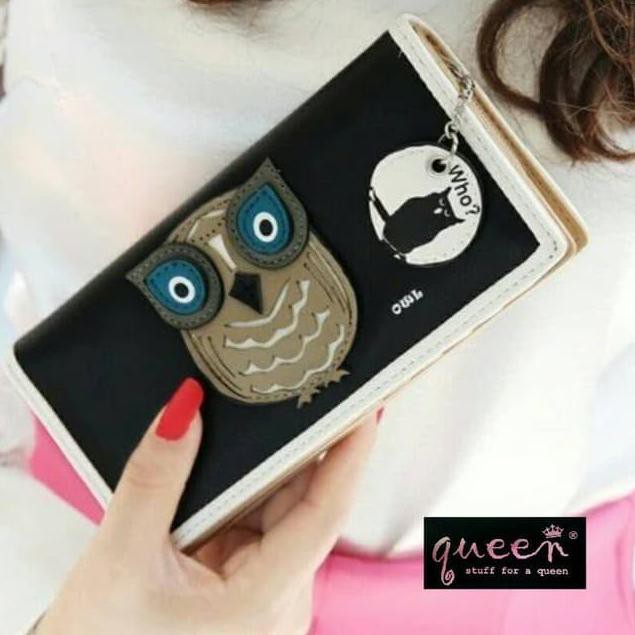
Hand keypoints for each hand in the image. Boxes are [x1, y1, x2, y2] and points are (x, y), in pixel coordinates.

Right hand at [37, 379, 377, 634]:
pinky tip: (237, 456)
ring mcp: (263, 589)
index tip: (363, 408)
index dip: (348, 455)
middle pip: (304, 503)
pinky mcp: (245, 579)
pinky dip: (248, 485)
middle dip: (305, 445)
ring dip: (272, 463)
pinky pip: (259, 518)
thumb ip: (154, 480)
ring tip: (269, 412)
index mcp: (263, 602)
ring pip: (281, 507)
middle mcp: (277, 598)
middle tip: (310, 389)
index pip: (324, 513)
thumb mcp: (120, 560)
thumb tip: (185, 409)